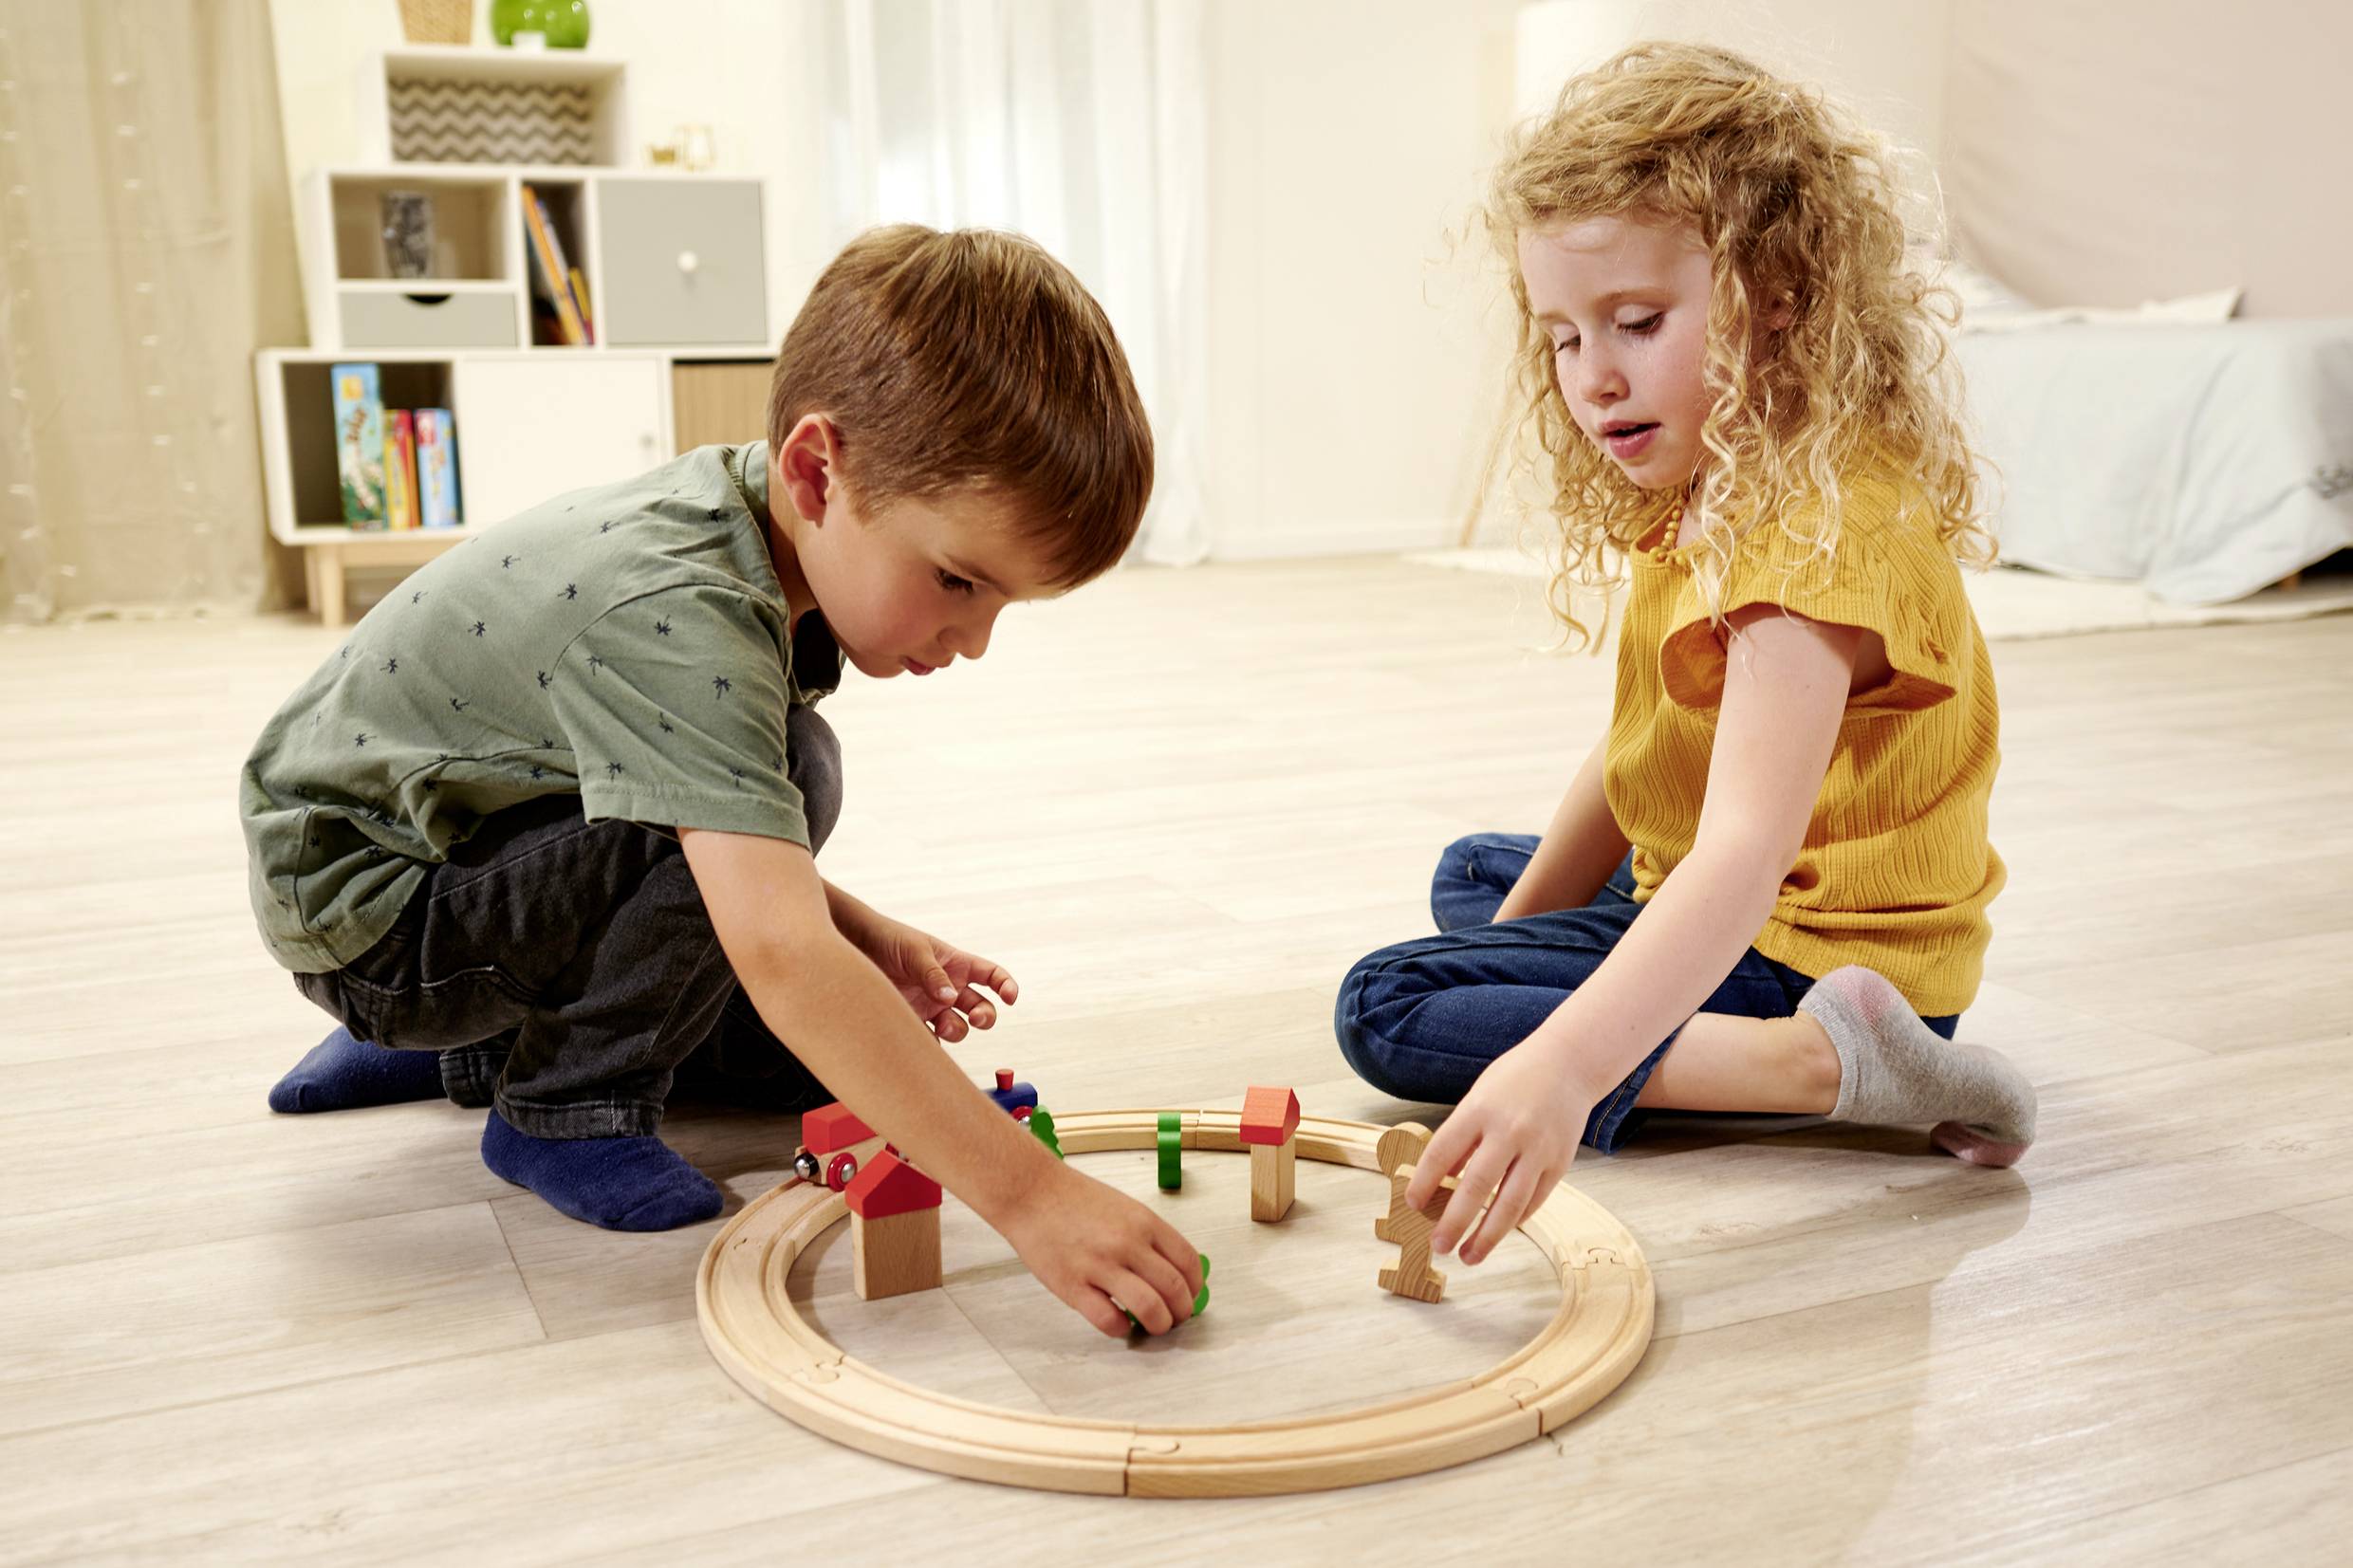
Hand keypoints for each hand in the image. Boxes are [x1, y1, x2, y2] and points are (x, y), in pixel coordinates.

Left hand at [843, 910, 1017, 1042]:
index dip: (1006, 986)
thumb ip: (933, 974)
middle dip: (985, 1016)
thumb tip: (950, 999)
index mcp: (956, 964)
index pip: (991, 976)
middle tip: (977, 1019)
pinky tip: (923, 1038)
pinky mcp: (912, 1021)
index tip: (1010, 997)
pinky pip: (930, 1041)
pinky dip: (930, 1045)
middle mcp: (948, 988)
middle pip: (981, 1008)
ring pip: (958, 1028)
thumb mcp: (915, 950)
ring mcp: (931, 1007)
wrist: (852, 949)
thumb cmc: (887, 939)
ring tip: (942, 1026)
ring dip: (957, 1031)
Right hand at [992, 1158, 1203, 1336]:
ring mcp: (1100, 1265)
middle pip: (1174, 1289)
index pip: (1188, 1262)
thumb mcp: (1125, 1207)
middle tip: (1175, 1318)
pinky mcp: (1073, 1285)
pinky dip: (1121, 1329)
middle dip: (1181, 1312)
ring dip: (1159, 1325)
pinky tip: (1119, 1324)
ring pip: (1149, 1308)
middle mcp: (1127, 1243)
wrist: (1031, 1192)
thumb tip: (1172, 1270)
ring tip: (1154, 1327)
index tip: (1190, 1296)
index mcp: (1144, 1222)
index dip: (1195, 1287)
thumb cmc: (1075, 1199)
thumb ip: (1149, 1236)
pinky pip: (1108, 1320)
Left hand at [1406, 1036, 1601, 1265]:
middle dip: (1454, 1222)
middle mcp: (1509, 1130)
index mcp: (1480, 1109)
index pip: (1442, 1152)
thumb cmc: (1515, 1079)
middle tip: (1437, 1245)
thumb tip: (1442, 1180)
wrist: (1569, 1064)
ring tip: (1468, 1256)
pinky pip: (1534, 1201)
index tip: (1413, 1204)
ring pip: (1510, 1204)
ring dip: (1487, 1236)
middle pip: (1476, 1186)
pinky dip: (1514, 1221)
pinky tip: (1498, 1232)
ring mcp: (1538, 1149)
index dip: (1424, 1182)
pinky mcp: (1560, 1163)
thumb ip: (1462, 1137)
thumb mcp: (1479, 1096)